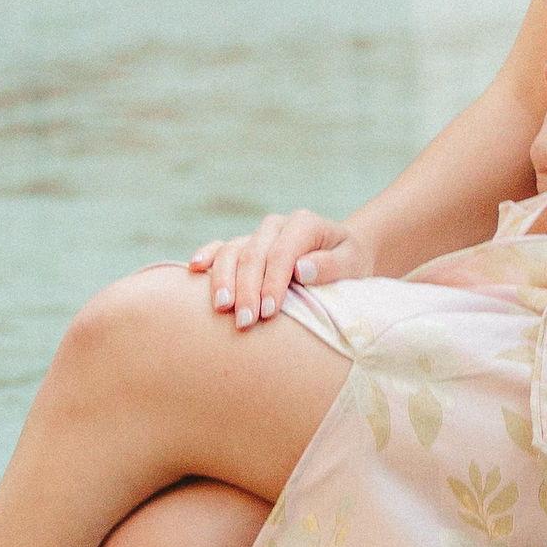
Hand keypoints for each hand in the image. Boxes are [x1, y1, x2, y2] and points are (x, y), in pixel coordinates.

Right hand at [187, 209, 369, 327]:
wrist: (342, 256)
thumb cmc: (349, 265)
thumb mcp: (352, 264)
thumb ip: (332, 265)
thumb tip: (301, 269)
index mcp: (304, 224)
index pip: (282, 253)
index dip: (273, 282)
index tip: (268, 312)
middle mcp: (276, 226)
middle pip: (253, 255)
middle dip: (247, 290)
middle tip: (245, 322)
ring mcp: (257, 234)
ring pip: (232, 251)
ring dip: (223, 280)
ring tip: (221, 309)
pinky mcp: (244, 246)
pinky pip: (221, 248)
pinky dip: (207, 256)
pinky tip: (194, 269)